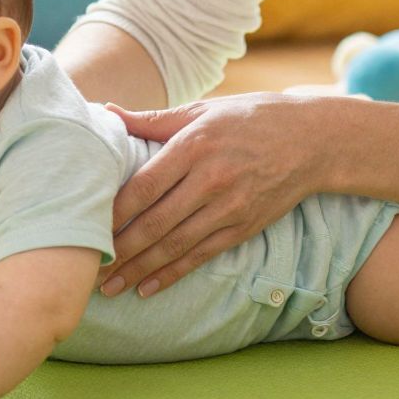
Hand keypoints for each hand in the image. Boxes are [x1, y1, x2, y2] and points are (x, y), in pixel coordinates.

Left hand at [102, 93, 326, 298]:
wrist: (313, 140)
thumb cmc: (250, 118)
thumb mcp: (203, 110)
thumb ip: (153, 119)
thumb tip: (105, 113)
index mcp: (195, 145)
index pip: (144, 186)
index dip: (113, 213)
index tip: (85, 228)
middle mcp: (211, 179)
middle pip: (155, 222)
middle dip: (119, 250)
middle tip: (86, 269)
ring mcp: (229, 207)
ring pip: (175, 246)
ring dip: (139, 270)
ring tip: (110, 287)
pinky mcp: (243, 227)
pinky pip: (201, 256)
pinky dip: (173, 274)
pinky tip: (148, 287)